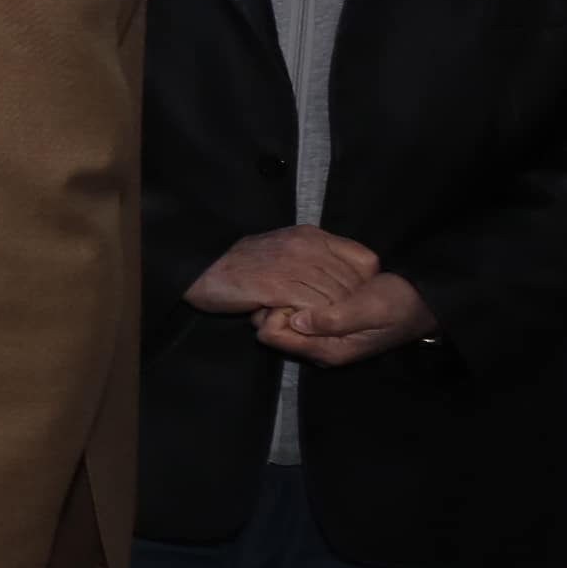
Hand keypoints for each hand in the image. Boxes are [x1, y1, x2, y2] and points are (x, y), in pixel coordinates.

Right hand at [187, 226, 379, 315]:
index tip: (356, 301)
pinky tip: (307, 328)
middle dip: (351, 308)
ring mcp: (293, 265)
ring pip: (336, 299)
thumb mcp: (284, 248)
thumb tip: (342, 278)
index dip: (366, 285)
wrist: (200, 268)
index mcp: (312, 236)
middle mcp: (307, 246)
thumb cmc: (241, 265)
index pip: (365, 260)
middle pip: (353, 284)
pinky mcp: (277, 285)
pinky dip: (315, 322)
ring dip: (333, 319)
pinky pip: (313, 308)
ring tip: (326, 330)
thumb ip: (313, 257)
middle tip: (344, 325)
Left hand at [259, 269, 432, 364]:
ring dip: (282, 301)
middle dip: (272, 306)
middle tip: (285, 280)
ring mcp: (320, 338)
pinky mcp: (324, 326)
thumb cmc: (398, 304)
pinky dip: (294, 299)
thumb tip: (295, 321)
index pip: (273, 335)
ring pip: (279, 320)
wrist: (422, 301)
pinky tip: (303, 283)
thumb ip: (334, 319)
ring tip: (294, 279)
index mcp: (328, 350)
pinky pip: (294, 314)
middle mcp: (319, 349)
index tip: (286, 290)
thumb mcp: (370, 309)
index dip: (273, 311)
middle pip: (270, 329)